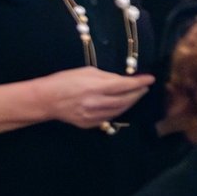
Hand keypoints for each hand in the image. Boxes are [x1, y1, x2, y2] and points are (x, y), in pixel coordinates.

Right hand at [38, 67, 154, 128]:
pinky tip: (122, 104)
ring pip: (119, 111)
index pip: (124, 86)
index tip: (150, 79)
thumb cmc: (64, 81)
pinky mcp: (89, 124)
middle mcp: (95, 103)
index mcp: (94, 87)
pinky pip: (109, 118)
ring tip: (136, 95)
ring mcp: (93, 116)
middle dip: (137, 94)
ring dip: (130, 103)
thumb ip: (106, 77)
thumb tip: (122, 80)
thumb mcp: (86, 72)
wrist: (46, 100)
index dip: (139, 83)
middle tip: (144, 88)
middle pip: (124, 100)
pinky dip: (118, 110)